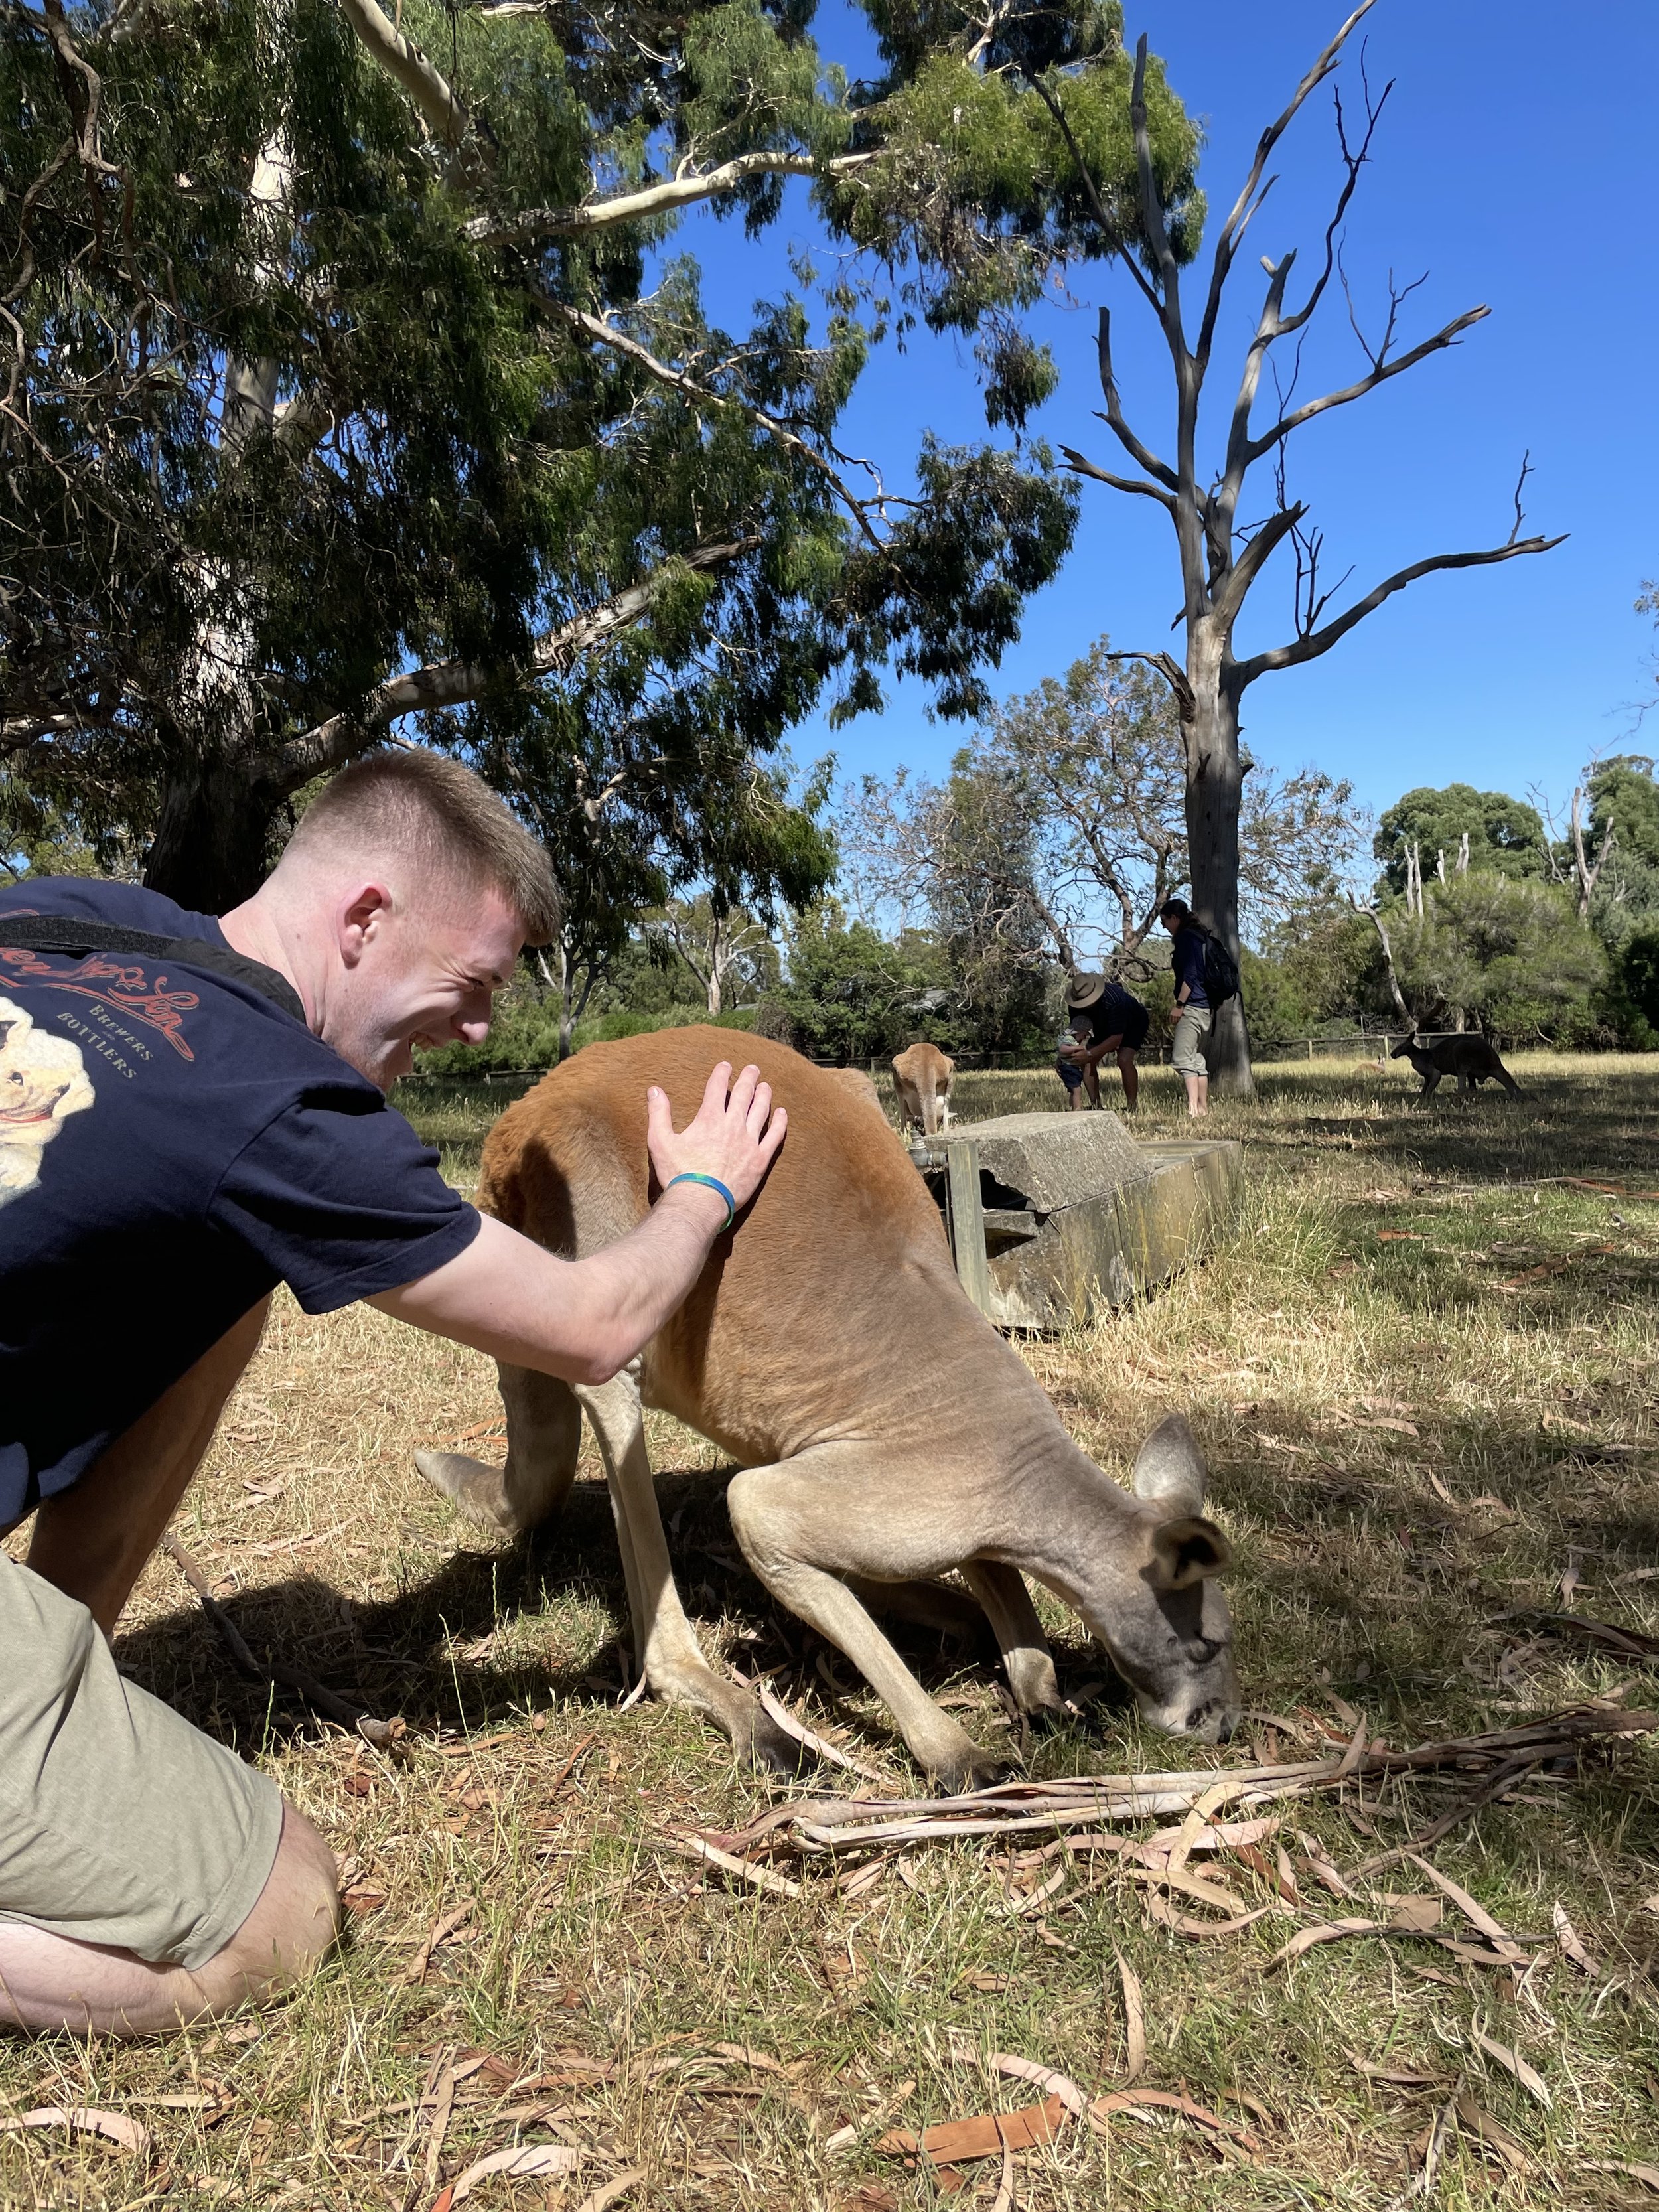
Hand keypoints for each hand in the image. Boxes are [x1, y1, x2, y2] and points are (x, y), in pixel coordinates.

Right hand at [647, 1061, 787, 1219]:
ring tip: (766, 1086)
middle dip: (748, 1078)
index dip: (721, 1073)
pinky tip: (782, 1114)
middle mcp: (733, 1124)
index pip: (716, 1087)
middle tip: (753, 1068)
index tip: (725, 1065)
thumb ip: (658, 1114)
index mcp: (709, 1118)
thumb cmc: (678, 1173)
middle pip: (743, 1094)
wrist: (700, 1201)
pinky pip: (774, 1136)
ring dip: (764, 1095)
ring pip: (761, 1111)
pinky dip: (779, 1122)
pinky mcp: (760, 1159)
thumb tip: (654, 1090)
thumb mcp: (659, 1141)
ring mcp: (749, 1141)